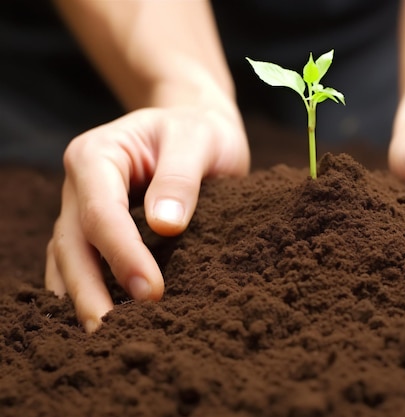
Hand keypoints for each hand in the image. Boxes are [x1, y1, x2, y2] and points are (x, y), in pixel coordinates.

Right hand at [45, 106, 249, 331]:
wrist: (195, 124)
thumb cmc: (198, 129)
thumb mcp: (197, 139)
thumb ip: (181, 178)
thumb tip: (166, 227)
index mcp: (97, 156)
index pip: (101, 213)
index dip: (122, 255)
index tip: (151, 292)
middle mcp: (81, 184)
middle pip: (73, 243)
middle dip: (89, 289)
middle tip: (110, 331)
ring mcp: (83, 207)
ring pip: (69, 257)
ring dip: (83, 296)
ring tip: (103, 336)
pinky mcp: (98, 227)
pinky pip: (83, 260)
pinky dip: (88, 288)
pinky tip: (105, 315)